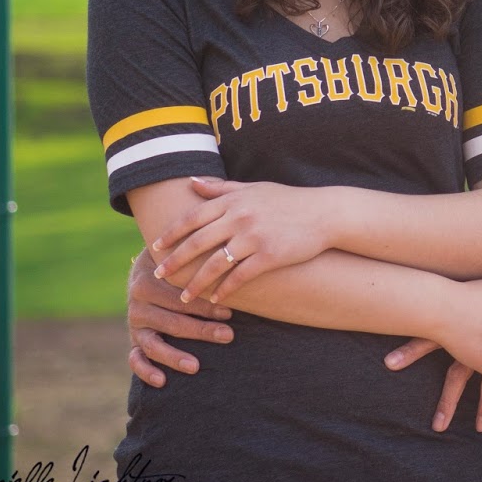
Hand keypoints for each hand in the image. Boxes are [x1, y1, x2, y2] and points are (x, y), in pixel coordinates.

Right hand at [128, 248, 233, 387]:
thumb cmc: (180, 260)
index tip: (230, 312)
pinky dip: (144, 370)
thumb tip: (233, 259)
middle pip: (171, 321)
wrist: (152, 265)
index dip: (205, 306)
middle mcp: (137, 303)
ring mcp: (134, 323)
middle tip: (228, 336)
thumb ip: (200, 256)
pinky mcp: (134, 339)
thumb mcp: (184, 253)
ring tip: (195, 366)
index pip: (179, 298)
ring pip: (153, 344)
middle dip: (201, 330)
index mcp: (148, 280)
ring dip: (174, 356)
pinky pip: (135, 358)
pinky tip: (162, 381)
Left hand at [152, 177, 331, 303]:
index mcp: (234, 200)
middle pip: (198, 242)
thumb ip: (221, 188)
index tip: (155, 247)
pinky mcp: (270, 255)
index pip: (193, 217)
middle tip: (159, 275)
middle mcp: (240, 217)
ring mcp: (255, 237)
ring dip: (197, 283)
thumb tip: (191, 182)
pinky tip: (217, 299)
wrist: (325, 213)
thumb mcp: (254, 189)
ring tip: (185, 297)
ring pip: (215, 264)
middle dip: (175, 261)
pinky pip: (240, 276)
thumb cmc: (288, 201)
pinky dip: (226, 289)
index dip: (172, 233)